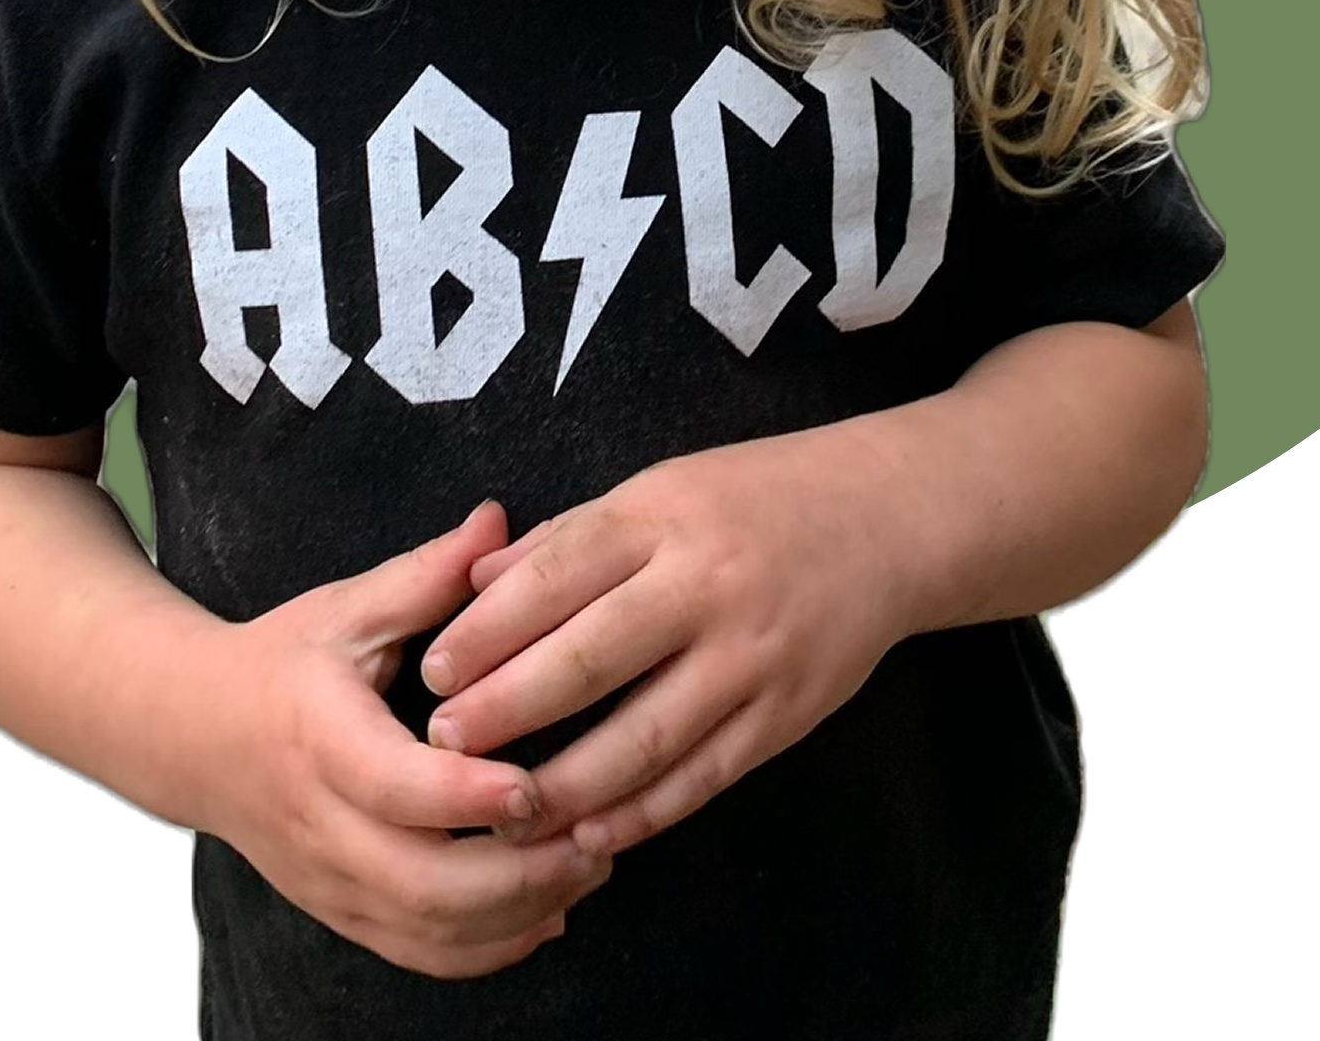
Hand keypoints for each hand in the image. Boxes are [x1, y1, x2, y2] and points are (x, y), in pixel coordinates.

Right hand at [199, 501, 615, 978]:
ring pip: (426, 932)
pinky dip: (487, 949)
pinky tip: (548, 914)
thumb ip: (427, 574)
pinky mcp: (341, 912)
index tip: (536, 785)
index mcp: (320, 736)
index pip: (393, 786)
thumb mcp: (348, 607)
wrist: (195, 736)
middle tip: (595, 837)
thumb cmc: (283, 661)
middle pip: (420, 885)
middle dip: (517, 875)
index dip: (467, 796)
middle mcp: (320, 823)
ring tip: (589, 865)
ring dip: (516, 914)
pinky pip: (418, 953)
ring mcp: (328, 880)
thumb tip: (497, 520)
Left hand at [416, 430, 914, 858]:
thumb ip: (573, 539)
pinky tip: (591, 831)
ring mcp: (752, 657)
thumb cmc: (755, 500)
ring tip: (502, 809)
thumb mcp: (663, 488)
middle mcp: (705, 586)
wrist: (888, 520)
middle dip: (505, 711)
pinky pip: (702, 776)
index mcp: (663, 517)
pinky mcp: (786, 715)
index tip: (431, 673)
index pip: (554, 578)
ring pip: (642, 738)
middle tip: (443, 745)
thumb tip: (477, 585)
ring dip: (564, 784)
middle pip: (587, 661)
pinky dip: (641, 812)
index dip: (484, 632)